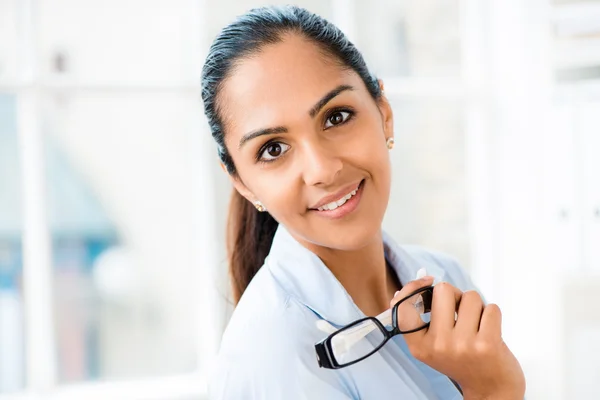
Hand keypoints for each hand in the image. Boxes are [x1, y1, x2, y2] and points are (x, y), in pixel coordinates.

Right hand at [391, 278, 524, 399]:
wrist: (490, 390)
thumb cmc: (462, 359)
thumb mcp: (433, 344)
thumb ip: (423, 317)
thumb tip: (420, 282)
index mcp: (419, 345)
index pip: (404, 306)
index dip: (413, 287)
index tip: (427, 283)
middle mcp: (438, 345)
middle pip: (443, 290)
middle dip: (455, 294)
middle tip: (459, 311)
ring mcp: (462, 345)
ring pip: (471, 297)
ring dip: (477, 306)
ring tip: (476, 325)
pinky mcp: (487, 344)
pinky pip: (491, 308)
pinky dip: (492, 314)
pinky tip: (489, 331)